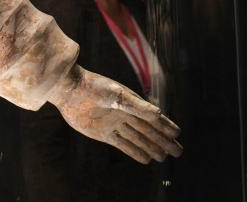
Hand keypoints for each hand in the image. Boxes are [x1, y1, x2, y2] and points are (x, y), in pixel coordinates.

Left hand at [47, 65, 182, 163]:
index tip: (177, 134)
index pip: (153, 117)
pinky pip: (123, 145)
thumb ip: (138, 106)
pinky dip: (135, 152)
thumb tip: (159, 114)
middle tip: (177, 151)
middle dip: (163, 141)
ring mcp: (114, 124)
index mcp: (131, 102)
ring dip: (151, 147)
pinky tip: (146, 158)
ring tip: (163, 157)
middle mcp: (124, 114)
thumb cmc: (93, 87)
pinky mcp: (104, 133)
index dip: (165, 126)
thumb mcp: (117, 95)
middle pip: (148, 130)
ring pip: (138, 139)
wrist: (69, 90)